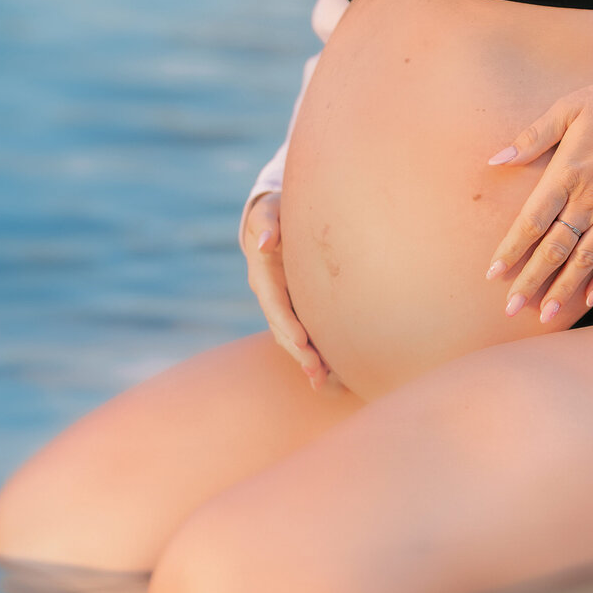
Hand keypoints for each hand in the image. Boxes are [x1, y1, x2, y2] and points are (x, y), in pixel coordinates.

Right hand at [240, 193, 331, 389]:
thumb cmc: (274, 212)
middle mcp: (270, 294)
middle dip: (298, 351)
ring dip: (304, 358)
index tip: (301, 341)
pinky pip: (301, 333)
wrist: (273, 221)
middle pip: (282, 329)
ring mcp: (281, 303)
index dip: (286, 323)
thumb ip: (266, 223)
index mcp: (263, 274)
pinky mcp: (294, 307)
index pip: (275, 303)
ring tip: (322, 381)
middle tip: (316, 371)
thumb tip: (264, 242)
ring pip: (290, 337)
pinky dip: (311, 353)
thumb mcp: (268, 211)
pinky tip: (328, 375)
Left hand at [483, 77, 592, 324]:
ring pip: (586, 258)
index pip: (532, 220)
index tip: (494, 274)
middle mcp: (590, 199)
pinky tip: (590, 299)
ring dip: (563, 288)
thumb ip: (532, 136)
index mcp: (567, 173)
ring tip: (544, 314)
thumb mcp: (569, 108)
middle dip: (531, 281)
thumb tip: (496, 158)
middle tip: (511, 309)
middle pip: (555, 248)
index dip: (512, 249)